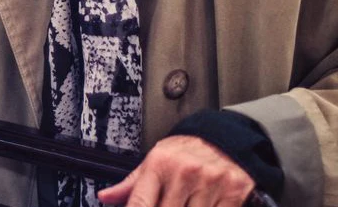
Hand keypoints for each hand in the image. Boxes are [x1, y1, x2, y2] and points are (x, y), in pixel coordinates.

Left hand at [98, 135, 254, 206]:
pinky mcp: (232, 193)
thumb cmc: (185, 152)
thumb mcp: (155, 160)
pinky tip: (202, 205)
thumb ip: (130, 184)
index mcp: (160, 164)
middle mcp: (184, 172)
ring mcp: (210, 183)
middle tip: (169, 204)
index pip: (139, 203)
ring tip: (184, 203)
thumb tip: (104, 197)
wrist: (226, 138)